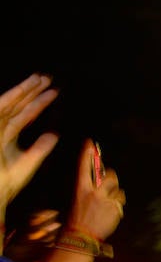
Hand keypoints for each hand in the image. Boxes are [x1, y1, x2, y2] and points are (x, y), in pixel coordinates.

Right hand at [0, 74, 59, 208]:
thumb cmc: (6, 184)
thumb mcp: (28, 164)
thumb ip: (40, 149)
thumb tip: (54, 135)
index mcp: (7, 136)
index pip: (24, 115)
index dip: (38, 103)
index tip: (53, 92)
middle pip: (16, 105)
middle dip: (30, 91)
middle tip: (47, 78)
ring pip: (8, 104)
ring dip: (22, 91)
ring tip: (38, 79)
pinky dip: (8, 100)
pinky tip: (19, 90)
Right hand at [68, 140, 124, 241]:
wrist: (82, 236)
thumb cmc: (80, 218)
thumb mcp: (80, 199)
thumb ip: (90, 188)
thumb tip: (102, 178)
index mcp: (80, 189)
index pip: (83, 167)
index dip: (87, 154)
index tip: (89, 143)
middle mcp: (93, 192)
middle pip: (110, 176)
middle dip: (112, 177)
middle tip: (110, 183)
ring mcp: (105, 200)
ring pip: (118, 189)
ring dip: (116, 195)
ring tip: (107, 204)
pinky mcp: (114, 208)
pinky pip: (121, 201)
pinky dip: (118, 205)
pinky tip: (110, 212)